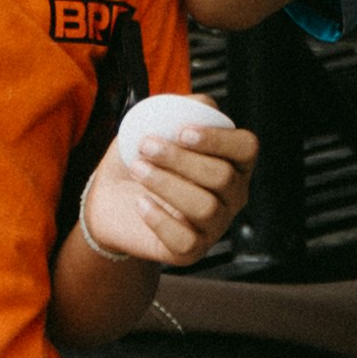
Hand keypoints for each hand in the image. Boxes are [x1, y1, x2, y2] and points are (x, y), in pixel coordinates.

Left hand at [80, 91, 255, 265]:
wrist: (110, 198)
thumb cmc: (140, 158)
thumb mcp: (154, 125)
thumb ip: (180, 109)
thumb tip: (204, 106)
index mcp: (232, 162)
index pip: (247, 148)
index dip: (219, 139)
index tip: (182, 132)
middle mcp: (232, 196)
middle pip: (222, 177)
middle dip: (180, 159)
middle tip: (146, 146)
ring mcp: (215, 226)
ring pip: (206, 208)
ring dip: (167, 184)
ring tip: (138, 169)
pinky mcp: (192, 251)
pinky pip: (186, 239)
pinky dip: (160, 219)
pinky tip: (140, 203)